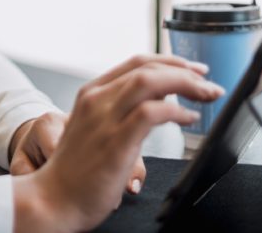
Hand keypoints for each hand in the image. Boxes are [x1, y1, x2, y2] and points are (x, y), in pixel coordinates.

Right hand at [12, 54, 220, 232]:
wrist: (53, 199)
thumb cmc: (76, 172)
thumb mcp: (96, 129)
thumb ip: (123, 111)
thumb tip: (161, 100)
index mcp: (92, 93)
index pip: (137, 62)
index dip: (170, 61)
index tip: (193, 69)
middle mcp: (97, 99)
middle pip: (148, 67)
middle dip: (185, 70)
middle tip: (208, 83)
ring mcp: (105, 118)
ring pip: (151, 81)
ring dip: (186, 84)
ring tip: (206, 95)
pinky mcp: (116, 141)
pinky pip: (151, 113)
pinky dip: (176, 110)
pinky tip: (188, 118)